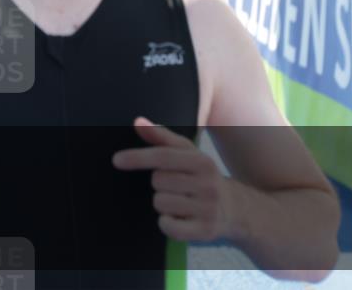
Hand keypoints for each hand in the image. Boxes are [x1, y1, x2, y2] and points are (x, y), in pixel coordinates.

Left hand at [113, 117, 231, 241]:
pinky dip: (166, 223)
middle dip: (159, 183)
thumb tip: (137, 121)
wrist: (236, 209)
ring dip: (163, 203)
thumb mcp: (186, 153)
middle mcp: (208, 184)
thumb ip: (160, 136)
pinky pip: (168, 226)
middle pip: (158, 181)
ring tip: (180, 201)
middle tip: (176, 186)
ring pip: (160, 203)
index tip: (116, 160)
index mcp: (202, 161)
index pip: (163, 157)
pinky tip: (178, 218)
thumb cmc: (201, 176)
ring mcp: (208, 209)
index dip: (137, 157)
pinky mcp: (205, 230)